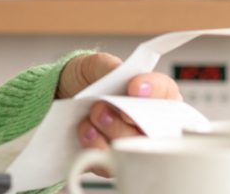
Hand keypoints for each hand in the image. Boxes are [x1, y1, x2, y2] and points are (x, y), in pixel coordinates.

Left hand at [57, 53, 181, 175]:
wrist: (61, 95)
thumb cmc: (88, 79)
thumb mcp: (96, 64)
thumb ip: (111, 67)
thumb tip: (121, 74)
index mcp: (153, 93)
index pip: (168, 93)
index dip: (155, 91)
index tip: (134, 88)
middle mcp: (148, 121)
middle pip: (154, 129)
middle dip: (126, 117)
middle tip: (101, 106)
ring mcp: (132, 144)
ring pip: (133, 148)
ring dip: (110, 131)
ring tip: (92, 116)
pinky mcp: (114, 162)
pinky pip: (112, 165)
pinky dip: (95, 147)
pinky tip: (86, 131)